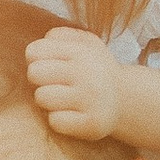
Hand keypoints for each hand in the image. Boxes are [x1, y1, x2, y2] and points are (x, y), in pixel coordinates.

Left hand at [25, 26, 125, 141]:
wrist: (126, 99)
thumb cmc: (94, 70)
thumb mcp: (84, 43)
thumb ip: (60, 37)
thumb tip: (36, 49)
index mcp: (81, 50)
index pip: (34, 51)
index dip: (35, 60)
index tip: (49, 66)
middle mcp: (87, 72)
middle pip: (34, 73)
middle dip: (39, 80)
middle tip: (53, 84)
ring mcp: (90, 99)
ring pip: (42, 97)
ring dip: (47, 101)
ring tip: (62, 100)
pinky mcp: (91, 123)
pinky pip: (55, 121)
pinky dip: (59, 120)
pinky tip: (70, 115)